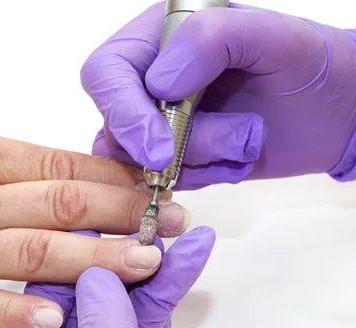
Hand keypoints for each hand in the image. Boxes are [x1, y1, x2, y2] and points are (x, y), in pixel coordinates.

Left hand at [5, 227, 214, 327]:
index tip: (99, 213)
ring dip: (156, 265)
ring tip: (182, 228)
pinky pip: (151, 323)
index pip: (44, 292)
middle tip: (147, 214)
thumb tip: (97, 274)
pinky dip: (170, 292)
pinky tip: (190, 260)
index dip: (70, 248)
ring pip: (126, 301)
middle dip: (121, 250)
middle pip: (88, 290)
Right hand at [82, 2, 355, 189]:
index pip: (106, 73)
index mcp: (158, 38)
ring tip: (247, 139)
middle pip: (115, 123)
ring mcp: (160, 122)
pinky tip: (239, 158)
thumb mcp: (271, 36)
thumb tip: (159, 84)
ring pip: (137, 159)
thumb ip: (211, 40)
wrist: (336, 114)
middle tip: (229, 142)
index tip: (158, 146)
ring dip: (197, 159)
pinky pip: (163, 181)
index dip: (122, 111)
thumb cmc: (310, 64)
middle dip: (169, 142)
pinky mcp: (176, 156)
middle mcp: (149, 79)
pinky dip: (205, 176)